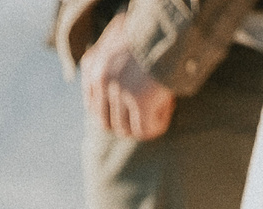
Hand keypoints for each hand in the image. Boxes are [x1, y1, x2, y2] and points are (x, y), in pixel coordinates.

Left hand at [81, 24, 174, 140]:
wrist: (171, 24)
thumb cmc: (150, 32)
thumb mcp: (119, 40)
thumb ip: (108, 63)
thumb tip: (110, 94)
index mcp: (92, 65)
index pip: (93, 107)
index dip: (114, 111)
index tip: (133, 105)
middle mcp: (101, 78)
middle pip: (106, 122)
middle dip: (127, 122)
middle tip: (148, 110)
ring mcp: (119, 90)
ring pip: (125, 129)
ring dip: (145, 122)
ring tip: (163, 102)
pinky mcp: (140, 101)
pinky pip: (145, 130)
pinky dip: (157, 126)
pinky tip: (169, 107)